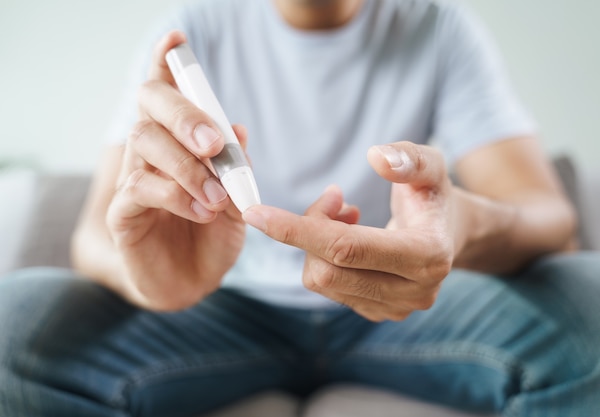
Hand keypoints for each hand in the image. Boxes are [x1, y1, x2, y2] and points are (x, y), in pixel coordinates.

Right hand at [106, 31, 246, 310]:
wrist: (196, 281)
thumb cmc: (214, 232)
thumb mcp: (238, 197)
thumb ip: (236, 164)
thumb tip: (236, 126)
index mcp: (180, 140)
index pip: (167, 90)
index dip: (166, 62)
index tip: (177, 39)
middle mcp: (152, 150)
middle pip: (150, 105)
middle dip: (183, 115)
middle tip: (213, 143)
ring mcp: (134, 178)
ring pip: (145, 143)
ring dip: (187, 167)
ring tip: (217, 197)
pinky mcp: (125, 212)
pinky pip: (142, 189)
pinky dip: (177, 197)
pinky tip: (202, 212)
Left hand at [243, 142, 459, 321]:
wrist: (452, 233)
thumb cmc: (436, 196)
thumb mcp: (433, 166)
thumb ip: (409, 158)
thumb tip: (375, 158)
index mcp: (427, 255)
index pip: (346, 248)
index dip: (296, 229)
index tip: (254, 213)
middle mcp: (413, 291)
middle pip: (327, 270)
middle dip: (311, 231)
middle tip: (331, 199)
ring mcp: (395, 308)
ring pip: (322, 282)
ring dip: (316, 244)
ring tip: (343, 214)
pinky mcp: (379, 313)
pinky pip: (329, 289)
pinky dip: (325, 259)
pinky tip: (347, 237)